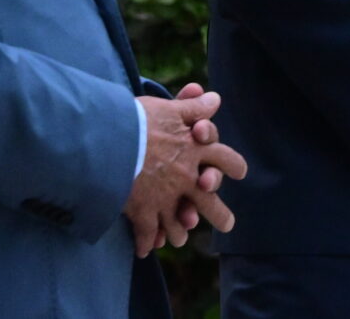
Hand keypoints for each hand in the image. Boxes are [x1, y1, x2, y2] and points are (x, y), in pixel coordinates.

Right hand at [123, 85, 249, 254]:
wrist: (108, 141)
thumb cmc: (138, 121)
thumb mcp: (169, 110)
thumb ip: (194, 108)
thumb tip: (215, 99)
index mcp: (196, 150)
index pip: (223, 157)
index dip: (233, 165)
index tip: (241, 173)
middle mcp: (185, 176)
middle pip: (208, 198)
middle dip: (218, 213)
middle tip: (228, 225)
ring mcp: (165, 196)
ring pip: (178, 221)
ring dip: (179, 231)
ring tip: (180, 238)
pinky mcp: (142, 210)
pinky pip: (147, 232)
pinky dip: (146, 243)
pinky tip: (144, 250)